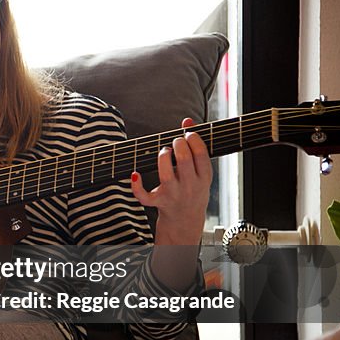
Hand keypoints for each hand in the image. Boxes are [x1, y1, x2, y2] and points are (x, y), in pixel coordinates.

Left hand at [130, 117, 211, 245]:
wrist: (186, 219)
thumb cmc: (192, 188)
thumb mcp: (199, 170)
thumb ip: (195, 146)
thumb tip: (187, 120)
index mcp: (204, 178)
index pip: (201, 155)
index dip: (193, 140)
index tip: (187, 134)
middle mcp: (190, 187)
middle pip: (183, 161)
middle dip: (177, 144)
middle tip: (174, 142)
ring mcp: (174, 195)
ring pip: (166, 175)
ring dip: (162, 157)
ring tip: (163, 151)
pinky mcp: (158, 202)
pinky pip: (145, 196)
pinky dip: (137, 186)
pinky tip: (135, 174)